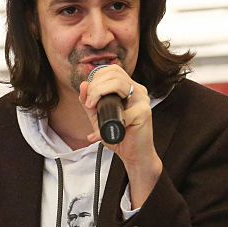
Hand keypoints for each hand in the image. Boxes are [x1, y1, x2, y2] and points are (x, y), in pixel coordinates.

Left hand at [80, 64, 161, 206]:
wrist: (135, 156)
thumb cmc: (119, 136)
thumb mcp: (98, 117)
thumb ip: (89, 102)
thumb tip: (83, 84)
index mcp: (129, 88)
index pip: (112, 70)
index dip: (96, 78)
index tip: (88, 96)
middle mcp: (138, 90)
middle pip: (114, 73)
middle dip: (96, 86)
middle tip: (89, 103)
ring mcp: (143, 100)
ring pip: (119, 83)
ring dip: (100, 93)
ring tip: (92, 108)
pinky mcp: (144, 113)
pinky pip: (123, 112)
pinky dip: (108, 123)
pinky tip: (100, 135)